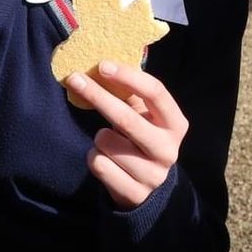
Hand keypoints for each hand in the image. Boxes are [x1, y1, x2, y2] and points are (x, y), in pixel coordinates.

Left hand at [66, 61, 188, 209]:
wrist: (148, 188)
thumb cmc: (142, 140)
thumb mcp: (146, 116)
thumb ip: (134, 92)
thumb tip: (112, 57)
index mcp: (176, 124)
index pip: (155, 92)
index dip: (128, 76)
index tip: (102, 64)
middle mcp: (169, 149)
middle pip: (127, 118)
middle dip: (98, 95)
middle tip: (75, 78)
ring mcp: (153, 174)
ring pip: (107, 143)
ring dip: (99, 138)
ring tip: (109, 142)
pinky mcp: (135, 194)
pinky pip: (99, 166)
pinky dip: (95, 158)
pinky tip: (106, 161)